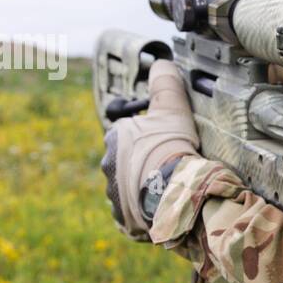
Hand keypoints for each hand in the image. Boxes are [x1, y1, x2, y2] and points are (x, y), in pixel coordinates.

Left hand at [100, 60, 199, 238]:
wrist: (174, 191)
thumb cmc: (172, 146)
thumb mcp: (172, 108)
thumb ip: (166, 84)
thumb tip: (161, 63)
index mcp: (115, 138)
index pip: (130, 134)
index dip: (153, 138)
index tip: (169, 143)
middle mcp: (108, 165)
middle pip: (129, 162)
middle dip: (146, 164)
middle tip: (172, 167)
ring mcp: (114, 195)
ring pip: (130, 189)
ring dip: (146, 189)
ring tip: (171, 191)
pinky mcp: (123, 219)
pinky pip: (135, 213)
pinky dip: (148, 211)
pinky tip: (165, 208)